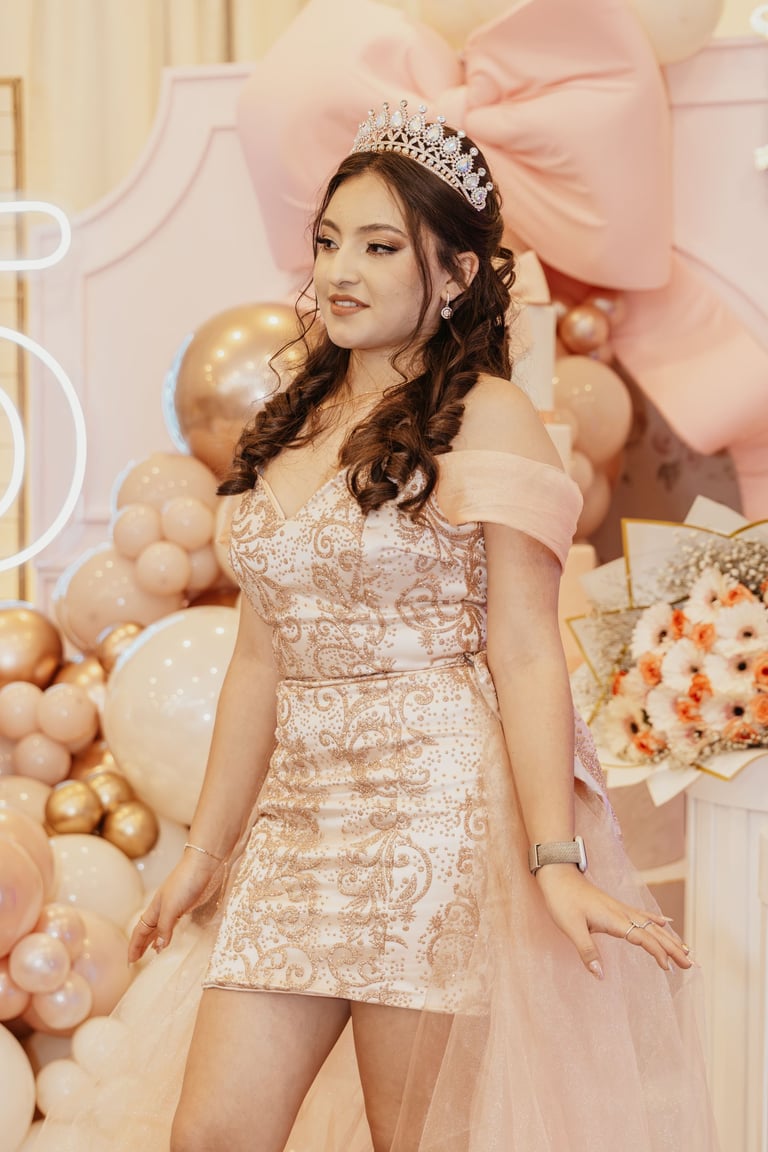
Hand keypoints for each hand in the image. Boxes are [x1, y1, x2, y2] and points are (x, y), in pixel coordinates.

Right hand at [128, 850, 224, 962]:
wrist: (203, 864)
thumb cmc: (185, 882)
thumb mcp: (172, 907)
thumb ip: (165, 927)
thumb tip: (158, 948)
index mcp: (154, 909)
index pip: (139, 931)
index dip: (134, 946)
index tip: (129, 962)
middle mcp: (161, 909)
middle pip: (146, 931)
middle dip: (139, 945)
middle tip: (134, 961)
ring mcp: (174, 907)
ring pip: (158, 928)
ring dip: (151, 940)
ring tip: (148, 953)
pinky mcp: (186, 906)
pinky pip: (171, 924)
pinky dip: (166, 934)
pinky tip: (168, 939)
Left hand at [534, 865, 692, 979]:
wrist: (557, 874)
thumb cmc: (562, 900)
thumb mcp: (570, 928)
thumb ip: (587, 951)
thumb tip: (600, 976)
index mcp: (614, 919)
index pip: (643, 938)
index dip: (658, 953)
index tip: (669, 969)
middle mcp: (622, 912)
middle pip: (654, 932)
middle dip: (673, 948)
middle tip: (691, 964)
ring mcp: (620, 908)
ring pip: (651, 924)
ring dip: (669, 938)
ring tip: (686, 950)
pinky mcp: (616, 906)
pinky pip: (642, 915)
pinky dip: (657, 921)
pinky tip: (666, 923)